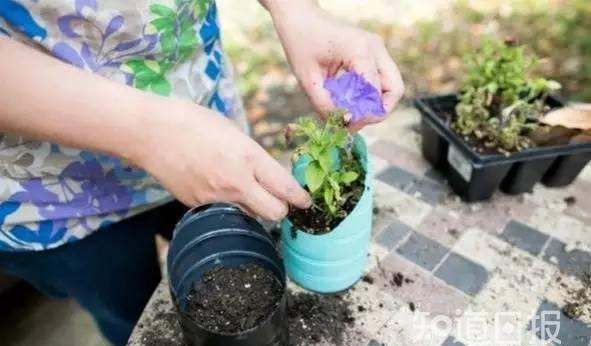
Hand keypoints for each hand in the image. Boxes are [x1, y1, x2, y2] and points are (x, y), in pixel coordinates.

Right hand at [134, 99, 310, 220]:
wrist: (150, 132)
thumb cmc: (192, 121)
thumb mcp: (232, 131)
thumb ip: (252, 156)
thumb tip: (266, 173)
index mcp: (249, 158)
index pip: (286, 189)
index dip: (301, 198)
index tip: (305, 201)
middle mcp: (236, 183)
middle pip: (275, 214)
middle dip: (281, 209)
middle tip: (279, 200)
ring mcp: (215, 198)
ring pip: (250, 217)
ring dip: (255, 209)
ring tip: (247, 192)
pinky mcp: (197, 206)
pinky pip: (224, 212)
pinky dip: (228, 206)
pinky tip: (218, 188)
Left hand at [264, 0, 403, 127]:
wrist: (300, 17)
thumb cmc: (300, 42)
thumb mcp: (307, 78)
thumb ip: (324, 104)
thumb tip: (342, 123)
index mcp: (360, 50)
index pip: (375, 91)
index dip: (365, 114)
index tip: (347, 124)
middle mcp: (375, 48)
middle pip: (394, 90)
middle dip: (378, 111)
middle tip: (355, 122)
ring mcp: (377, 49)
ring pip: (391, 86)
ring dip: (375, 104)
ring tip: (351, 113)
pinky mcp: (373, 53)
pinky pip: (381, 80)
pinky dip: (369, 94)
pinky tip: (349, 100)